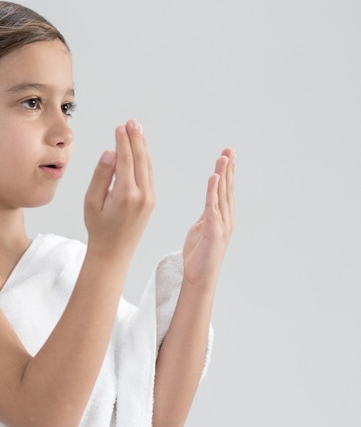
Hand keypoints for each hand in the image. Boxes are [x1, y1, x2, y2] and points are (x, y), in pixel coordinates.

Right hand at [84, 119, 154, 257]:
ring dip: (142, 147)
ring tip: (136, 130)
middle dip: (136, 139)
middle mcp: (142, 195)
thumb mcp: (92, 202)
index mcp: (126, 194)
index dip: (123, 141)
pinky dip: (145, 160)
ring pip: (147, 166)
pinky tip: (140, 151)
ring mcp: (150, 198)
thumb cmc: (99, 228)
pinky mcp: (151, 201)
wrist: (113, 253)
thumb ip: (101, 175)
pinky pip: (149, 175)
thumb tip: (110, 153)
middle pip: (141, 159)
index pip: (126, 160)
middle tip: (132, 122)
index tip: (120, 127)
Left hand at [182, 148, 234, 288]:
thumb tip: (208, 205)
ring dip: (222, 175)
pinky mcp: (213, 230)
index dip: (227, 172)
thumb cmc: (199, 254)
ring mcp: (221, 224)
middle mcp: (226, 218)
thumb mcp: (202, 228)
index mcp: (222, 216)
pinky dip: (213, 191)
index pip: (225, 190)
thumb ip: (207, 215)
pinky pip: (212, 207)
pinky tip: (214, 178)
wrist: (199, 277)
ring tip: (223, 158)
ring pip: (222, 194)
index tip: (227, 154)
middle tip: (229, 149)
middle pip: (227, 188)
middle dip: (228, 168)